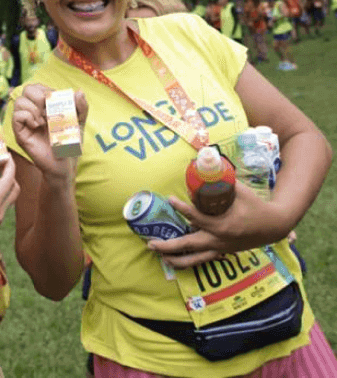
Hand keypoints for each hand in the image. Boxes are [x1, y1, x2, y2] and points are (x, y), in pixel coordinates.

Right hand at [11, 84, 86, 180]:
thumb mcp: (79, 122)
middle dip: (40, 96)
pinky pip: (16, 116)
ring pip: (19, 101)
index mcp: (44, 105)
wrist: (65, 164)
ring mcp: (25, 122)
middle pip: (27, 89)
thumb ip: (81, 106)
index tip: (58, 103)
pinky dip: (28, 117)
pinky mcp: (20, 133)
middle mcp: (32, 111)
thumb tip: (79, 92)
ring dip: (34, 108)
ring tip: (44, 121)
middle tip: (50, 110)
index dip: (48, 90)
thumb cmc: (70, 143)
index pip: (39, 86)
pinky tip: (37, 126)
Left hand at [147, 182, 290, 268]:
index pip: (196, 217)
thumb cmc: (255, 206)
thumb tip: (205, 163)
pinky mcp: (223, 252)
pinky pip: (203, 260)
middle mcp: (219, 240)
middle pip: (189, 245)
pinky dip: (189, 261)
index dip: (182, 208)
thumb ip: (221, 180)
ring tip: (160, 256)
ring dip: (177, 259)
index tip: (169, 199)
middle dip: (169, 246)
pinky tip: (176, 260)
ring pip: (195, 259)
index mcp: (222, 225)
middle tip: (151, 243)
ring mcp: (221, 248)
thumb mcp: (240, 190)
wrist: (274, 226)